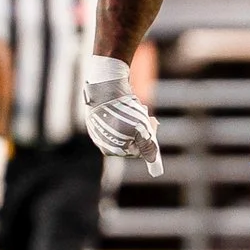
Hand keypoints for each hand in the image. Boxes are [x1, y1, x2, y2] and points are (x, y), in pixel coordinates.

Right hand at [81, 55, 161, 175]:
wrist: (106, 89)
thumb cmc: (124, 112)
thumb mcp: (142, 130)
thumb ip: (148, 146)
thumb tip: (153, 160)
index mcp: (112, 149)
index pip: (136, 152)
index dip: (147, 140)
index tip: (153, 127)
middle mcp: (103, 143)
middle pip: (129, 142)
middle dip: (141, 131)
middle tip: (148, 118)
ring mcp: (98, 131)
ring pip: (124, 131)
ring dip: (134, 122)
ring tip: (136, 109)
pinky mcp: (96, 119)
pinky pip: (114, 122)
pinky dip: (123, 116)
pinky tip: (125, 107)